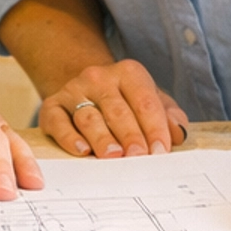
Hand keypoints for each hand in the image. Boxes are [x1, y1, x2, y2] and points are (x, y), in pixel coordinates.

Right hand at [41, 59, 188, 156]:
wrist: (87, 88)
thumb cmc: (125, 101)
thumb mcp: (151, 100)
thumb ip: (169, 116)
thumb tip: (179, 133)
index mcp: (128, 73)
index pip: (145, 101)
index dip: (154, 127)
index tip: (160, 151)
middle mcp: (98, 77)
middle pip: (117, 110)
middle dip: (130, 135)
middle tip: (138, 157)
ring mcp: (73, 90)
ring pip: (89, 117)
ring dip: (102, 138)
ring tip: (113, 156)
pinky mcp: (52, 105)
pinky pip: (57, 121)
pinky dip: (68, 137)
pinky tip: (81, 150)